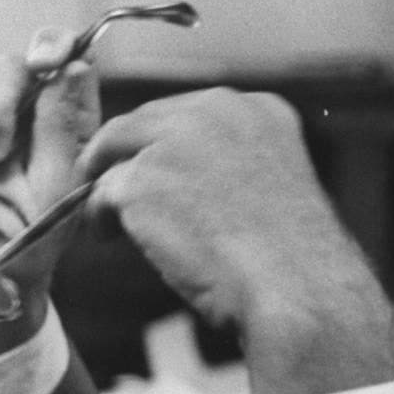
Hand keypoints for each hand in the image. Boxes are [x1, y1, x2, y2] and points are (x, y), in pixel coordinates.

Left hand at [79, 88, 393, 393]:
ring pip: (117, 154)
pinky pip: (101, 194)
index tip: (159, 167)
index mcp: (259, 109)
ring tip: (110, 220)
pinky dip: (100, 218)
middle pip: (144, 122)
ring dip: (111, 188)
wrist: (293, 285)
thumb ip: (235, 160)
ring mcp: (175, 142)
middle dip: (125, 154)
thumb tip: (181, 175)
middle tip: (111, 186)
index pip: (191, 111)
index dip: (167, 140)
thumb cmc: (291, 256)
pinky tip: (108, 238)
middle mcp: (217, 111)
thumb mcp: (276, 182)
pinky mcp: (142, 180)